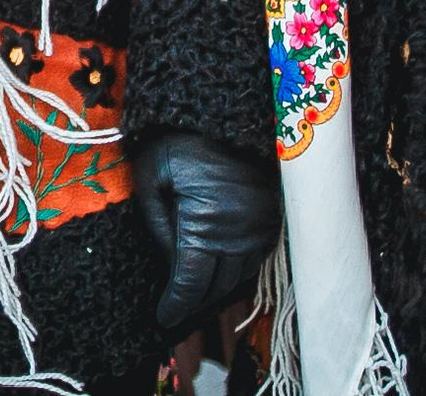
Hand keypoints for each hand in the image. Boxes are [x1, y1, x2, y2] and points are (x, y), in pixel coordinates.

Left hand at [134, 130, 281, 343]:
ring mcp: (261, 227)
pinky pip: (256, 258)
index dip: (176, 306)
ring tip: (196, 293)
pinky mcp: (274, 218)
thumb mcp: (152, 179)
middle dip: (195, 302)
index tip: (163, 318)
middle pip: (217, 287)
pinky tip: (220, 269)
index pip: (191, 284)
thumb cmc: (179, 140)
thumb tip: (170, 266)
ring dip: (218, 289)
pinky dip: (237, 269)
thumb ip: (158, 227)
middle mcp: (239, 233)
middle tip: (176, 308)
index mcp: (205, 225)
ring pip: (240, 277)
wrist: (225, 109)